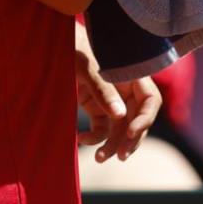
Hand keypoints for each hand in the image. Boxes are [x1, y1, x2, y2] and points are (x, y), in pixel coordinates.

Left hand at [75, 42, 162, 162]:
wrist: (53, 45)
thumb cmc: (73, 47)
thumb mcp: (87, 66)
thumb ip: (103, 89)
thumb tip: (120, 115)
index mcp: (131, 75)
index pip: (150, 100)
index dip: (144, 119)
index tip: (130, 133)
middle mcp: (125, 89)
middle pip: (137, 119)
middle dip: (130, 139)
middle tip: (121, 156)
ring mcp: (111, 99)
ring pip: (120, 128)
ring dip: (113, 145)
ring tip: (99, 158)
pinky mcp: (95, 107)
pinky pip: (102, 128)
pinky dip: (94, 137)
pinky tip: (81, 138)